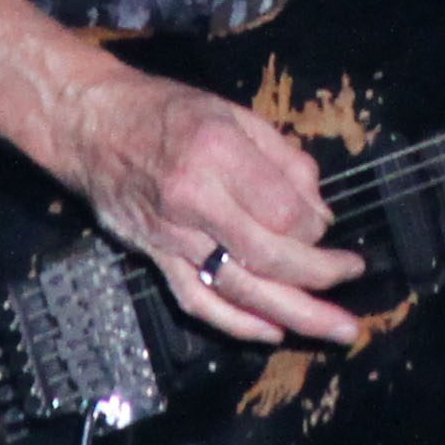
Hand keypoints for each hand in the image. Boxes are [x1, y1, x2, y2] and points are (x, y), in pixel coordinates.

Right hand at [59, 70, 364, 345]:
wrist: (90, 126)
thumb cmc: (166, 112)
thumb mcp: (232, 113)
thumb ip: (282, 159)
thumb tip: (319, 212)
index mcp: (217, 153)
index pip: (284, 210)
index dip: (315, 226)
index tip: (325, 225)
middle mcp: (193, 200)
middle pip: (269, 255)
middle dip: (320, 275)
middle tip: (354, 279)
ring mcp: (171, 236)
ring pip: (240, 287)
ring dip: (294, 313)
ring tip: (335, 329)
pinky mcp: (155, 259)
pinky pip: (199, 301)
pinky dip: (237, 322)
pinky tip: (272, 332)